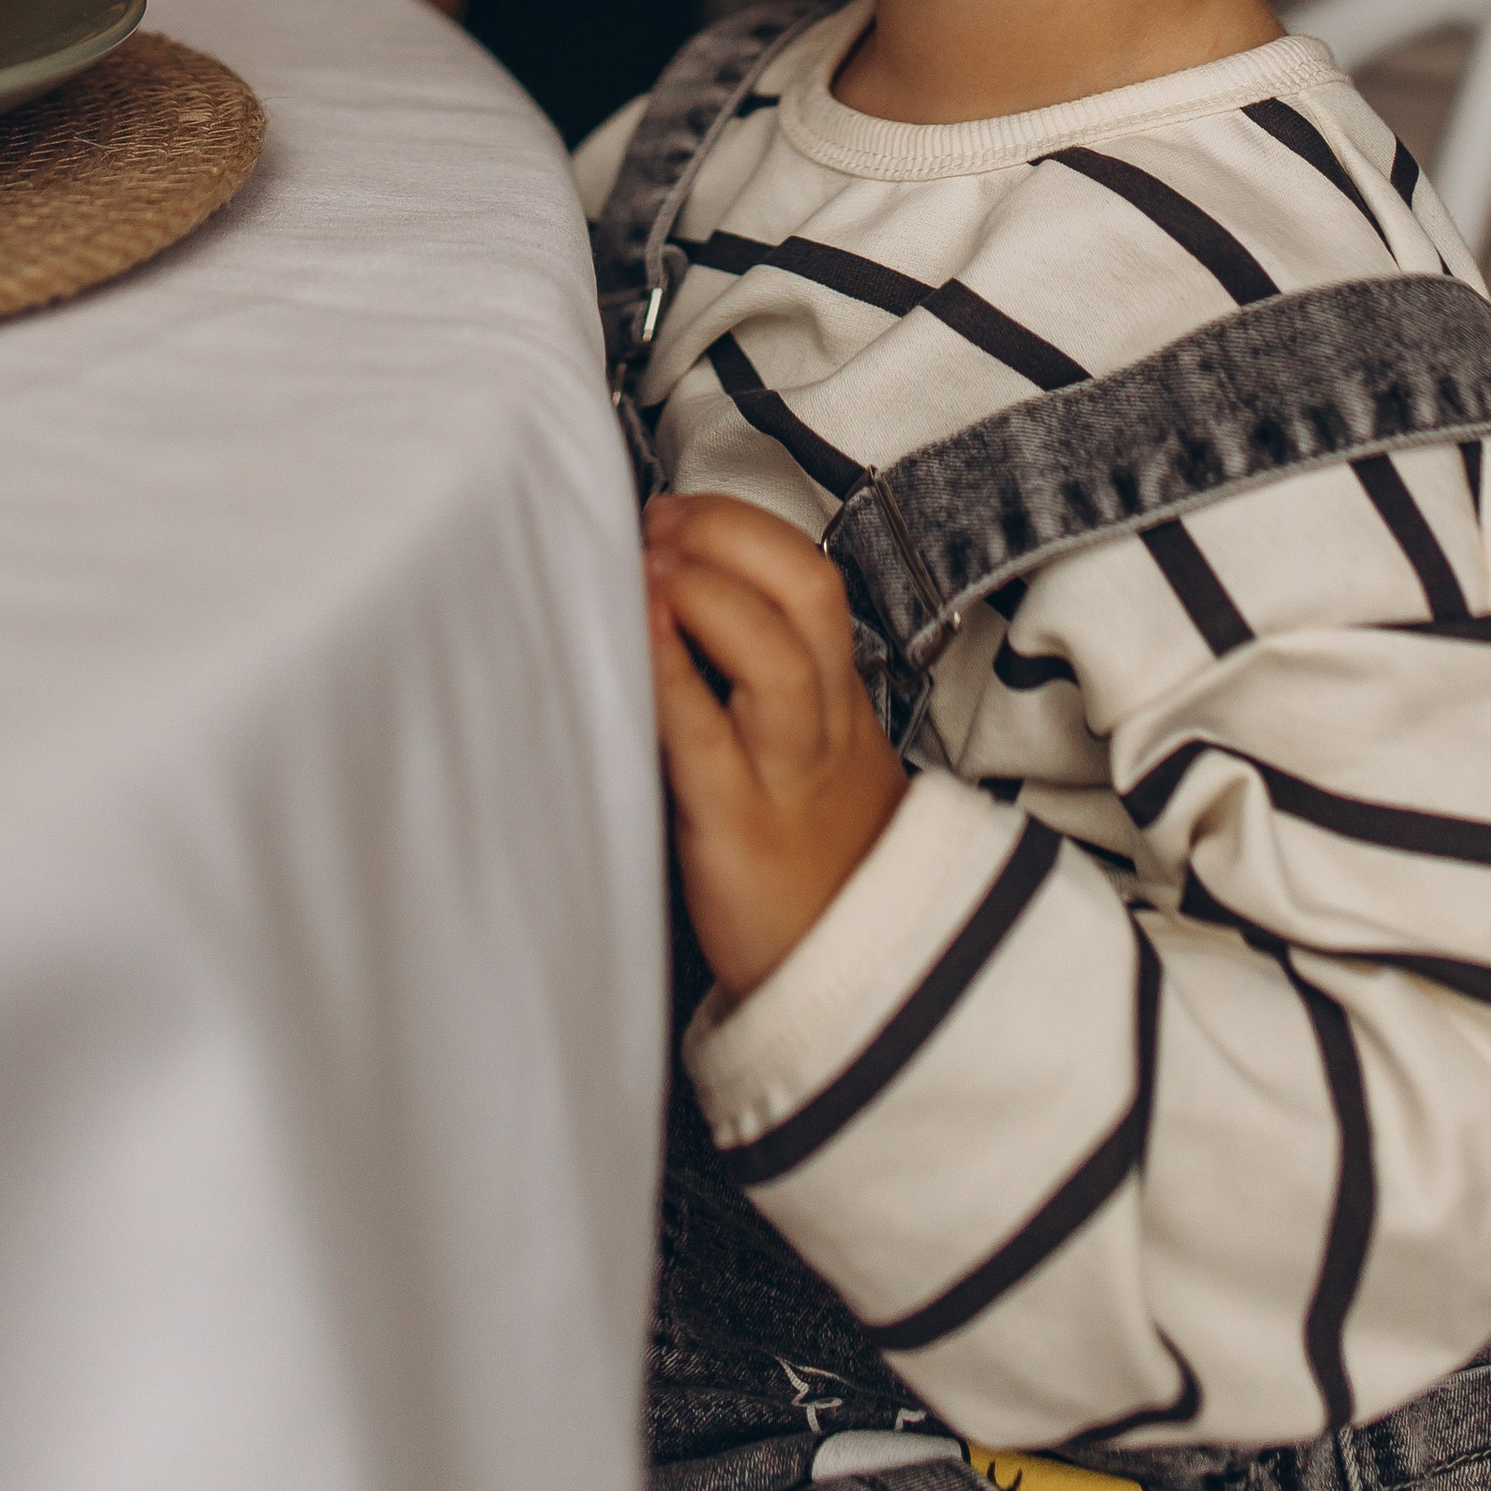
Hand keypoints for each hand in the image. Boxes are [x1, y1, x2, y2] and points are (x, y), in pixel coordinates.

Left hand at [644, 492, 908, 1004]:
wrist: (855, 983)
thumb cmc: (812, 864)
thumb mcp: (808, 760)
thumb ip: (758, 688)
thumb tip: (667, 608)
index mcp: (834, 699)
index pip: (811, 578)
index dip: (745, 527)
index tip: (678, 507)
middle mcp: (819, 723)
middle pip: (807, 592)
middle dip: (731, 533)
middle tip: (659, 519)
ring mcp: (784, 774)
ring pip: (776, 655)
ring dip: (706, 591)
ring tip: (647, 561)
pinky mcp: (737, 829)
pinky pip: (709, 739)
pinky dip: (673, 676)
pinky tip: (634, 638)